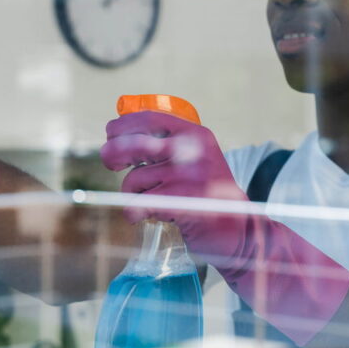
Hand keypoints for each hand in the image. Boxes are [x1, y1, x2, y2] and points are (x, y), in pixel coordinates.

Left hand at [100, 111, 251, 265]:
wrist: (238, 229)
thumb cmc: (207, 194)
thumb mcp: (196, 158)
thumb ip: (168, 144)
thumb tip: (119, 136)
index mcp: (195, 134)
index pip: (150, 118)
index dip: (123, 125)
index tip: (111, 134)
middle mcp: (192, 151)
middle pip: (134, 144)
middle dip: (113, 154)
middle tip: (112, 164)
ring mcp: (187, 176)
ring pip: (134, 179)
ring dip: (130, 193)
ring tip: (146, 201)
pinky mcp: (180, 201)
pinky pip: (138, 204)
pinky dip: (134, 213)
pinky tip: (144, 216)